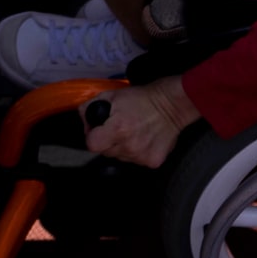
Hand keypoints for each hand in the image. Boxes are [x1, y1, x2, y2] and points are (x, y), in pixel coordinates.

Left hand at [83, 79, 197, 168]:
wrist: (172, 105)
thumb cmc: (142, 98)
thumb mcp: (112, 95)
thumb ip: (91, 107)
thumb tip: (84, 119)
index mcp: (118, 129)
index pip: (92, 145)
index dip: (92, 137)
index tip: (98, 132)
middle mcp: (129, 146)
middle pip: (105, 152)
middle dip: (108, 141)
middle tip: (119, 128)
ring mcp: (141, 156)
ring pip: (120, 158)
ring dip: (122, 148)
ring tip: (134, 132)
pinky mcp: (152, 162)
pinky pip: (136, 161)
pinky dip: (137, 152)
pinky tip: (144, 139)